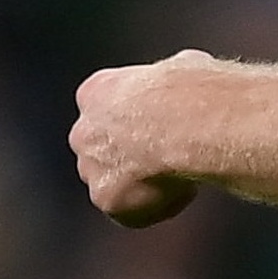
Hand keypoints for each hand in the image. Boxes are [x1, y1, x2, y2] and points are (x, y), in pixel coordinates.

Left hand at [69, 50, 220, 225]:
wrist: (190, 123)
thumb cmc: (194, 91)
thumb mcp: (183, 67)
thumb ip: (168, 86)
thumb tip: (187, 88)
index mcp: (96, 92)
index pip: (108, 108)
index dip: (138, 118)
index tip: (164, 124)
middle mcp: (83, 130)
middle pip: (102, 149)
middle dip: (130, 155)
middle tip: (170, 155)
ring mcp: (91, 168)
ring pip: (113, 182)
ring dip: (141, 182)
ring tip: (182, 175)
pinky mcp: (107, 199)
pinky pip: (132, 210)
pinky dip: (157, 205)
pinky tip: (184, 190)